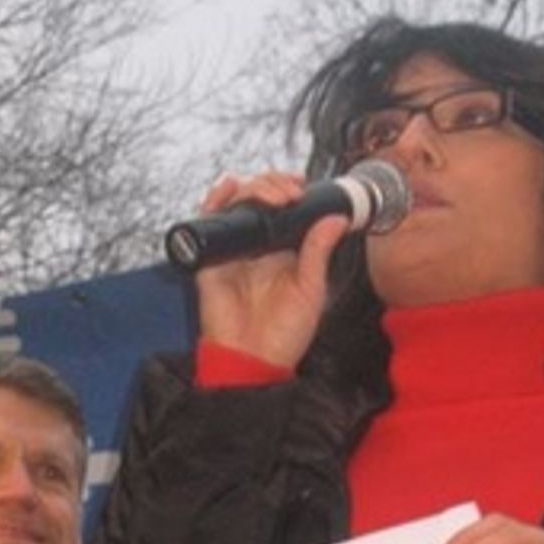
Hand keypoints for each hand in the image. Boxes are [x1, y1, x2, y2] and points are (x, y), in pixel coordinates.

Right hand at [194, 171, 349, 370]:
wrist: (255, 360)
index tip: (302, 187)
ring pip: (234, 201)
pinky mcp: (210, 259)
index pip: (281, 205)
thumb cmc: (284, 335)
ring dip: (251, 186)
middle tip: (290, 194)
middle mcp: (256, 246)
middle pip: (257, 196)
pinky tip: (231, 191)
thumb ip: (319, 251)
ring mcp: (233, 249)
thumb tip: (336, 218)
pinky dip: (216, 199)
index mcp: (281, 251)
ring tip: (272, 196)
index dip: (288, 188)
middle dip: (273, 183)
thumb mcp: (311, 290)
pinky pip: (207, 221)